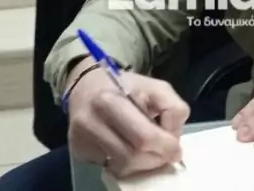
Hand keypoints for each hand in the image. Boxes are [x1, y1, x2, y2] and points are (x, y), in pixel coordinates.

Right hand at [67, 62, 190, 177]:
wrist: (85, 86)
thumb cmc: (124, 87)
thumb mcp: (154, 87)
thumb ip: (171, 108)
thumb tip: (173, 141)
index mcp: (111, 100)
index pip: (144, 137)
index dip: (165, 147)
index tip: (175, 148)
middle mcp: (91, 121)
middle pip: (132, 156)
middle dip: (155, 159)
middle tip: (164, 154)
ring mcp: (81, 139)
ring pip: (121, 167)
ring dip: (141, 164)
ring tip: (148, 152)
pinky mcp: (78, 151)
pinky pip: (109, 167)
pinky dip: (125, 164)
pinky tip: (128, 150)